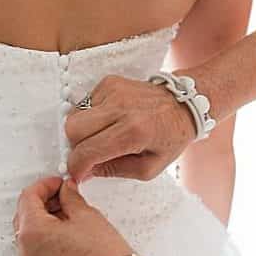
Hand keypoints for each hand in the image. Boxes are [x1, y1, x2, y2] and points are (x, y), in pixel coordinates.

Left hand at [13, 176, 133, 255]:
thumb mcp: (86, 215)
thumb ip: (70, 198)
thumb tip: (66, 192)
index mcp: (32, 232)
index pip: (28, 198)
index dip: (44, 186)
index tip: (57, 185)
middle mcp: (27, 254)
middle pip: (26, 220)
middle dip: (43, 207)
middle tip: (63, 200)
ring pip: (32, 242)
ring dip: (46, 229)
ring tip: (69, 223)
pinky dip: (50, 250)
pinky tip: (69, 244)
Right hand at [64, 75, 195, 182]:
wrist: (183, 104)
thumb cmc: (170, 138)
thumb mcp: (150, 168)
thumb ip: (115, 170)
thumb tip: (85, 172)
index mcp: (134, 132)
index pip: (89, 150)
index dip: (77, 165)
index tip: (76, 174)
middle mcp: (120, 108)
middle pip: (72, 129)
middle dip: (75, 147)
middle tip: (89, 155)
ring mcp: (113, 91)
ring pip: (74, 115)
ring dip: (82, 132)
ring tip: (102, 137)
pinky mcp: (108, 82)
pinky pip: (85, 103)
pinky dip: (91, 117)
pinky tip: (109, 121)